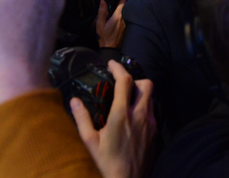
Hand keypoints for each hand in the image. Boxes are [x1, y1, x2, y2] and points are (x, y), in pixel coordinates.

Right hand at [71, 59, 155, 177]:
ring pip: (151, 98)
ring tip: (126, 100)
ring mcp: (150, 124)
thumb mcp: (89, 142)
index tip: (111, 64)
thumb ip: (81, 118)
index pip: (125, 81)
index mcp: (121, 114)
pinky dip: (144, 109)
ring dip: (141, 93)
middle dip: (135, 79)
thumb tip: (74, 101)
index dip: (118, 68)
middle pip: (146, 84)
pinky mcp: (155, 134)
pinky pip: (153, 113)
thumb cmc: (105, 165)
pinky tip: (133, 119)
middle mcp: (139, 115)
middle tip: (122, 84)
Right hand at [96, 0, 126, 48]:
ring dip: (125, 7)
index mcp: (118, 16)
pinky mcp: (127, 28)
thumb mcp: (100, 24)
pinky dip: (125, 13)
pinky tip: (122, 14)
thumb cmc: (104, 36)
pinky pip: (127, 17)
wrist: (111, 48)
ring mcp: (127, 24)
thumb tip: (103, 1)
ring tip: (121, 3)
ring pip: (127, 12)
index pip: (122, 3)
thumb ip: (102, 12)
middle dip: (124, 0)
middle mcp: (124, 19)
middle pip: (126, 7)